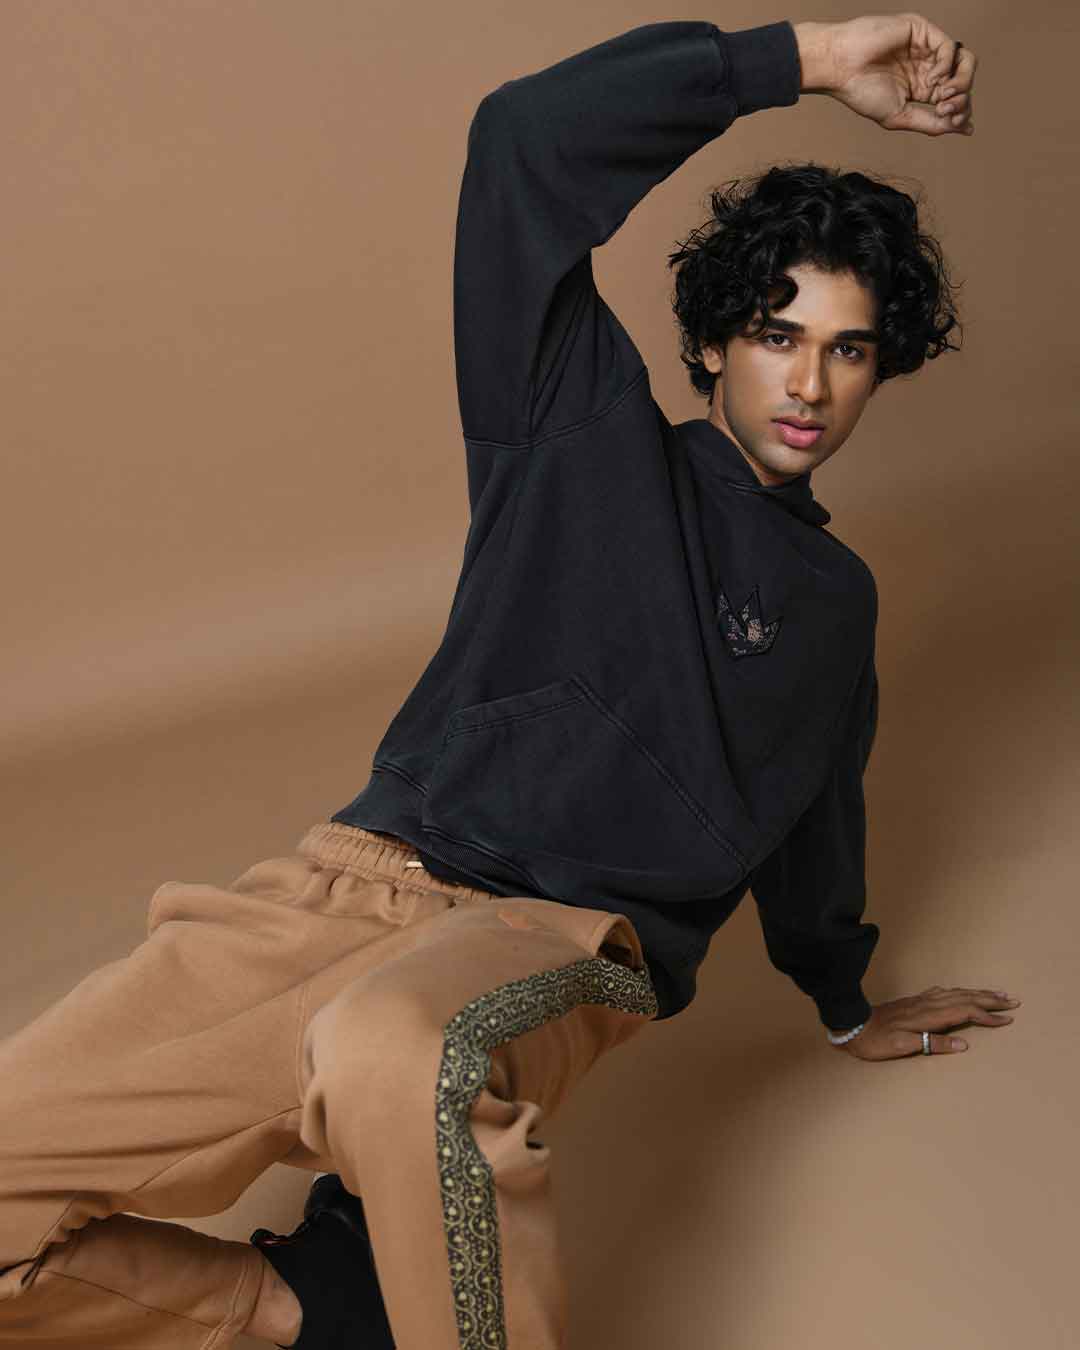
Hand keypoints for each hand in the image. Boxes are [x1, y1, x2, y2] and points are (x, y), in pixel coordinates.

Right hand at [795, 13, 977, 136]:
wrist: (841, 69)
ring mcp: (927, 50)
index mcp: (921, 89)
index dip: (960, 112)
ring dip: (962, 81)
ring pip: (964, 62)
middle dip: (962, 98)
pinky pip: (950, 48)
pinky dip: (946, 66)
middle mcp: (927, 68)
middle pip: (964, 81)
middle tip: (945, 108)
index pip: (954, 99)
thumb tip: (964, 129)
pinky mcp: (923, 32)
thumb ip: (930, 123)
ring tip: (945, 94)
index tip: (952, 123)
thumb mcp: (899, 116)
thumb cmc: (861, 92)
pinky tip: (930, 78)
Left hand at [835, 985, 1020, 1060]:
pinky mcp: (914, 1002)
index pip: (965, 1012)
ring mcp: (920, 1001)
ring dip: (977, 993)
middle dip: (990, 999)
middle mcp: (927, 1004)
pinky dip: (960, 992)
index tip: (1007, 1020)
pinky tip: (961, 993)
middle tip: (1012, 1000)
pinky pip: (944, 993)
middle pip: (965, 998)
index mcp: (928, 1016)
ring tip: (996, 994)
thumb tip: (963, 1044)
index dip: (987, 1016)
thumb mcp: (901, 1046)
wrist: (851, 1024)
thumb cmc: (875, 1041)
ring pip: (956, 993)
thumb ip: (932, 1044)